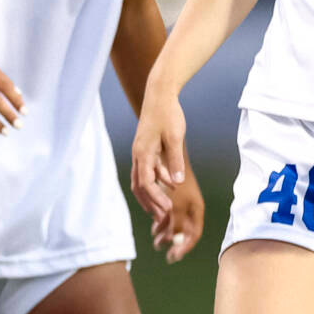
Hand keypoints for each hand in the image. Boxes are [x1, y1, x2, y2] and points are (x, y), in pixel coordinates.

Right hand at [130, 89, 192, 250]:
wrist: (159, 96)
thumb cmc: (168, 114)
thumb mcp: (176, 138)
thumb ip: (175, 162)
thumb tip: (176, 184)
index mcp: (143, 153)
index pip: (146, 183)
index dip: (156, 198)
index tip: (168, 210)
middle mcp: (138, 155)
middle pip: (138, 186)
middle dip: (150, 203)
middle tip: (163, 218)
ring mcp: (140, 153)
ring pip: (139, 181)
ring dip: (149, 197)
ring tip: (161, 210)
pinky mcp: (144, 150)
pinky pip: (145, 172)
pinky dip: (153, 184)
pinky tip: (167, 188)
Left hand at [150, 153, 204, 262]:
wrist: (169, 156)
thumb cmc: (174, 182)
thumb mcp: (175, 205)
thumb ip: (176, 224)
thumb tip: (174, 241)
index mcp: (196, 209)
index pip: (194, 234)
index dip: (184, 247)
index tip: (173, 257)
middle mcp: (190, 207)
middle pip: (184, 230)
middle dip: (173, 242)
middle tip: (162, 252)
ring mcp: (182, 202)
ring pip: (175, 223)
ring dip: (166, 233)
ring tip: (156, 242)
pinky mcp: (173, 197)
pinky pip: (169, 215)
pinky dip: (162, 222)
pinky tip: (154, 227)